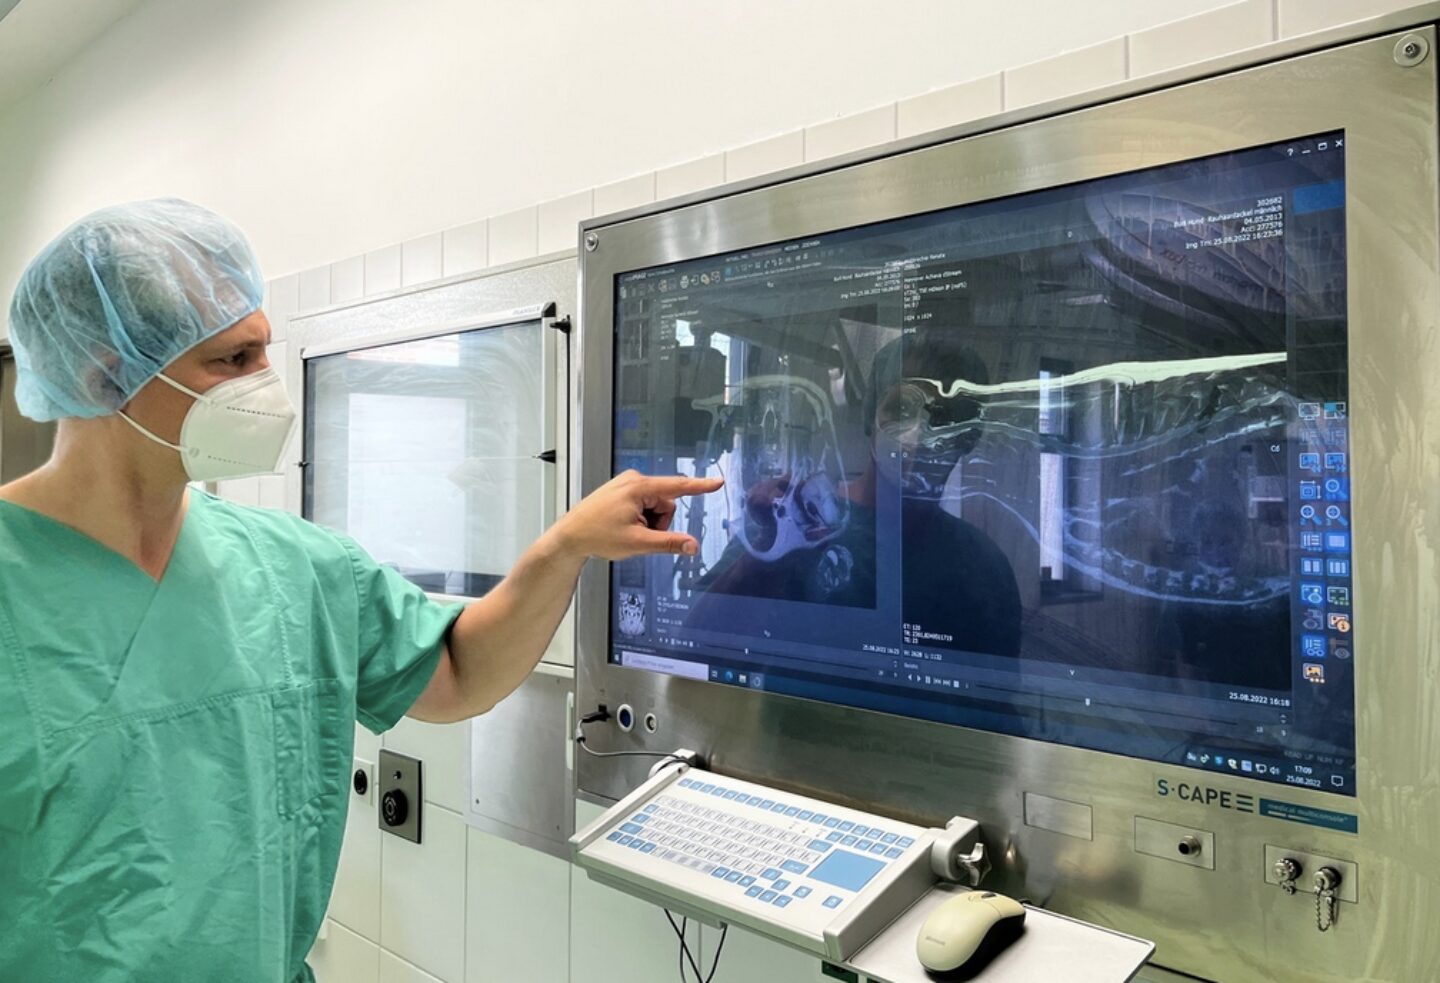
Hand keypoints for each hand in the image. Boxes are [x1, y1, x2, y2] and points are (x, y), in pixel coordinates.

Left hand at [549, 470, 723, 561]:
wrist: (570, 536)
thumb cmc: (598, 537)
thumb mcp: (638, 543)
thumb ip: (669, 543)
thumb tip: (693, 545)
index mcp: (639, 487)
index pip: (678, 487)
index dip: (700, 486)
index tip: (718, 482)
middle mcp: (634, 480)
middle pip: (666, 503)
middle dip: (659, 522)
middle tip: (638, 535)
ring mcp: (627, 484)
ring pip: (655, 506)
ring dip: (649, 522)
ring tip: (627, 531)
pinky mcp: (622, 490)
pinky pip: (644, 505)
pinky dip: (640, 518)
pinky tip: (623, 526)